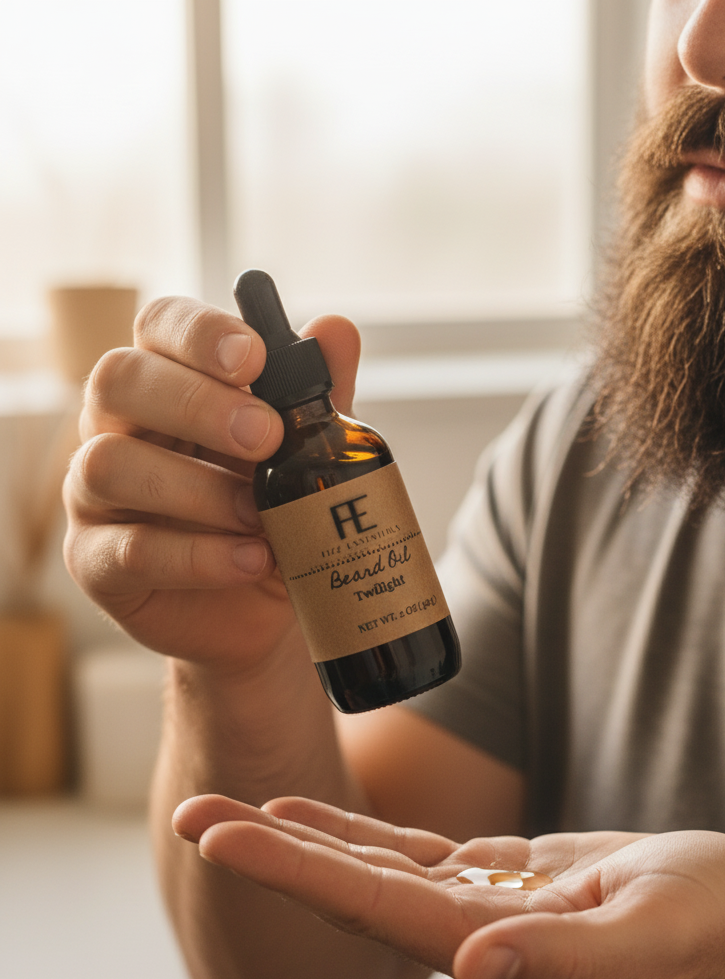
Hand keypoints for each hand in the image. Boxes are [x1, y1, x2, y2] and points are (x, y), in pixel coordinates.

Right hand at [63, 298, 360, 669]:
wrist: (267, 613)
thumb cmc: (276, 516)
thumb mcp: (308, 457)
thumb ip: (317, 396)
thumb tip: (337, 330)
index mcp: (166, 383)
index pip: (158, 326)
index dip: (198, 332)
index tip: (254, 356)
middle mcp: (116, 427)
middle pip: (117, 379)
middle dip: (194, 403)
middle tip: (265, 436)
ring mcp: (94, 495)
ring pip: (107, 463)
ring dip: (194, 487)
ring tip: (259, 514)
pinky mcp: (96, 563)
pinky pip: (127, 550)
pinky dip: (196, 556)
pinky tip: (250, 559)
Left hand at [174, 794, 724, 978]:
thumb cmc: (703, 932)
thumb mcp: (649, 937)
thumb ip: (566, 961)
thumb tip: (475, 966)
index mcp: (490, 949)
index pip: (369, 907)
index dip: (291, 870)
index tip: (221, 838)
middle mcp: (463, 932)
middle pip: (346, 887)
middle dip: (266, 851)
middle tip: (187, 812)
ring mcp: (473, 906)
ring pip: (366, 867)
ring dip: (295, 837)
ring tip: (224, 808)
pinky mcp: (493, 879)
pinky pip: (405, 852)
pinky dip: (352, 831)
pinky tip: (310, 812)